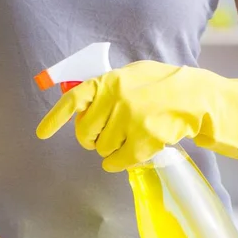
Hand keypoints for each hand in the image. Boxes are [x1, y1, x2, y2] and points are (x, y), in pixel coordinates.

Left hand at [36, 61, 237, 171]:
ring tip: (128, 138)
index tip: (41, 134)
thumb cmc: (162, 86)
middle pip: (85, 134)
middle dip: (91, 140)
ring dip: (110, 150)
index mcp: (110, 81)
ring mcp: (129, 121)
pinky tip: (130, 153)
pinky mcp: (142, 141)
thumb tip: (80, 104)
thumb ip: (106, 88)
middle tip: (104, 137)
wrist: (197, 98)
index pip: (74, 101)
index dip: (54, 118)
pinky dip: (119, 163)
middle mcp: (116, 100)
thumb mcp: (132, 75)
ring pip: (101, 150)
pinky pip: (116, 163)